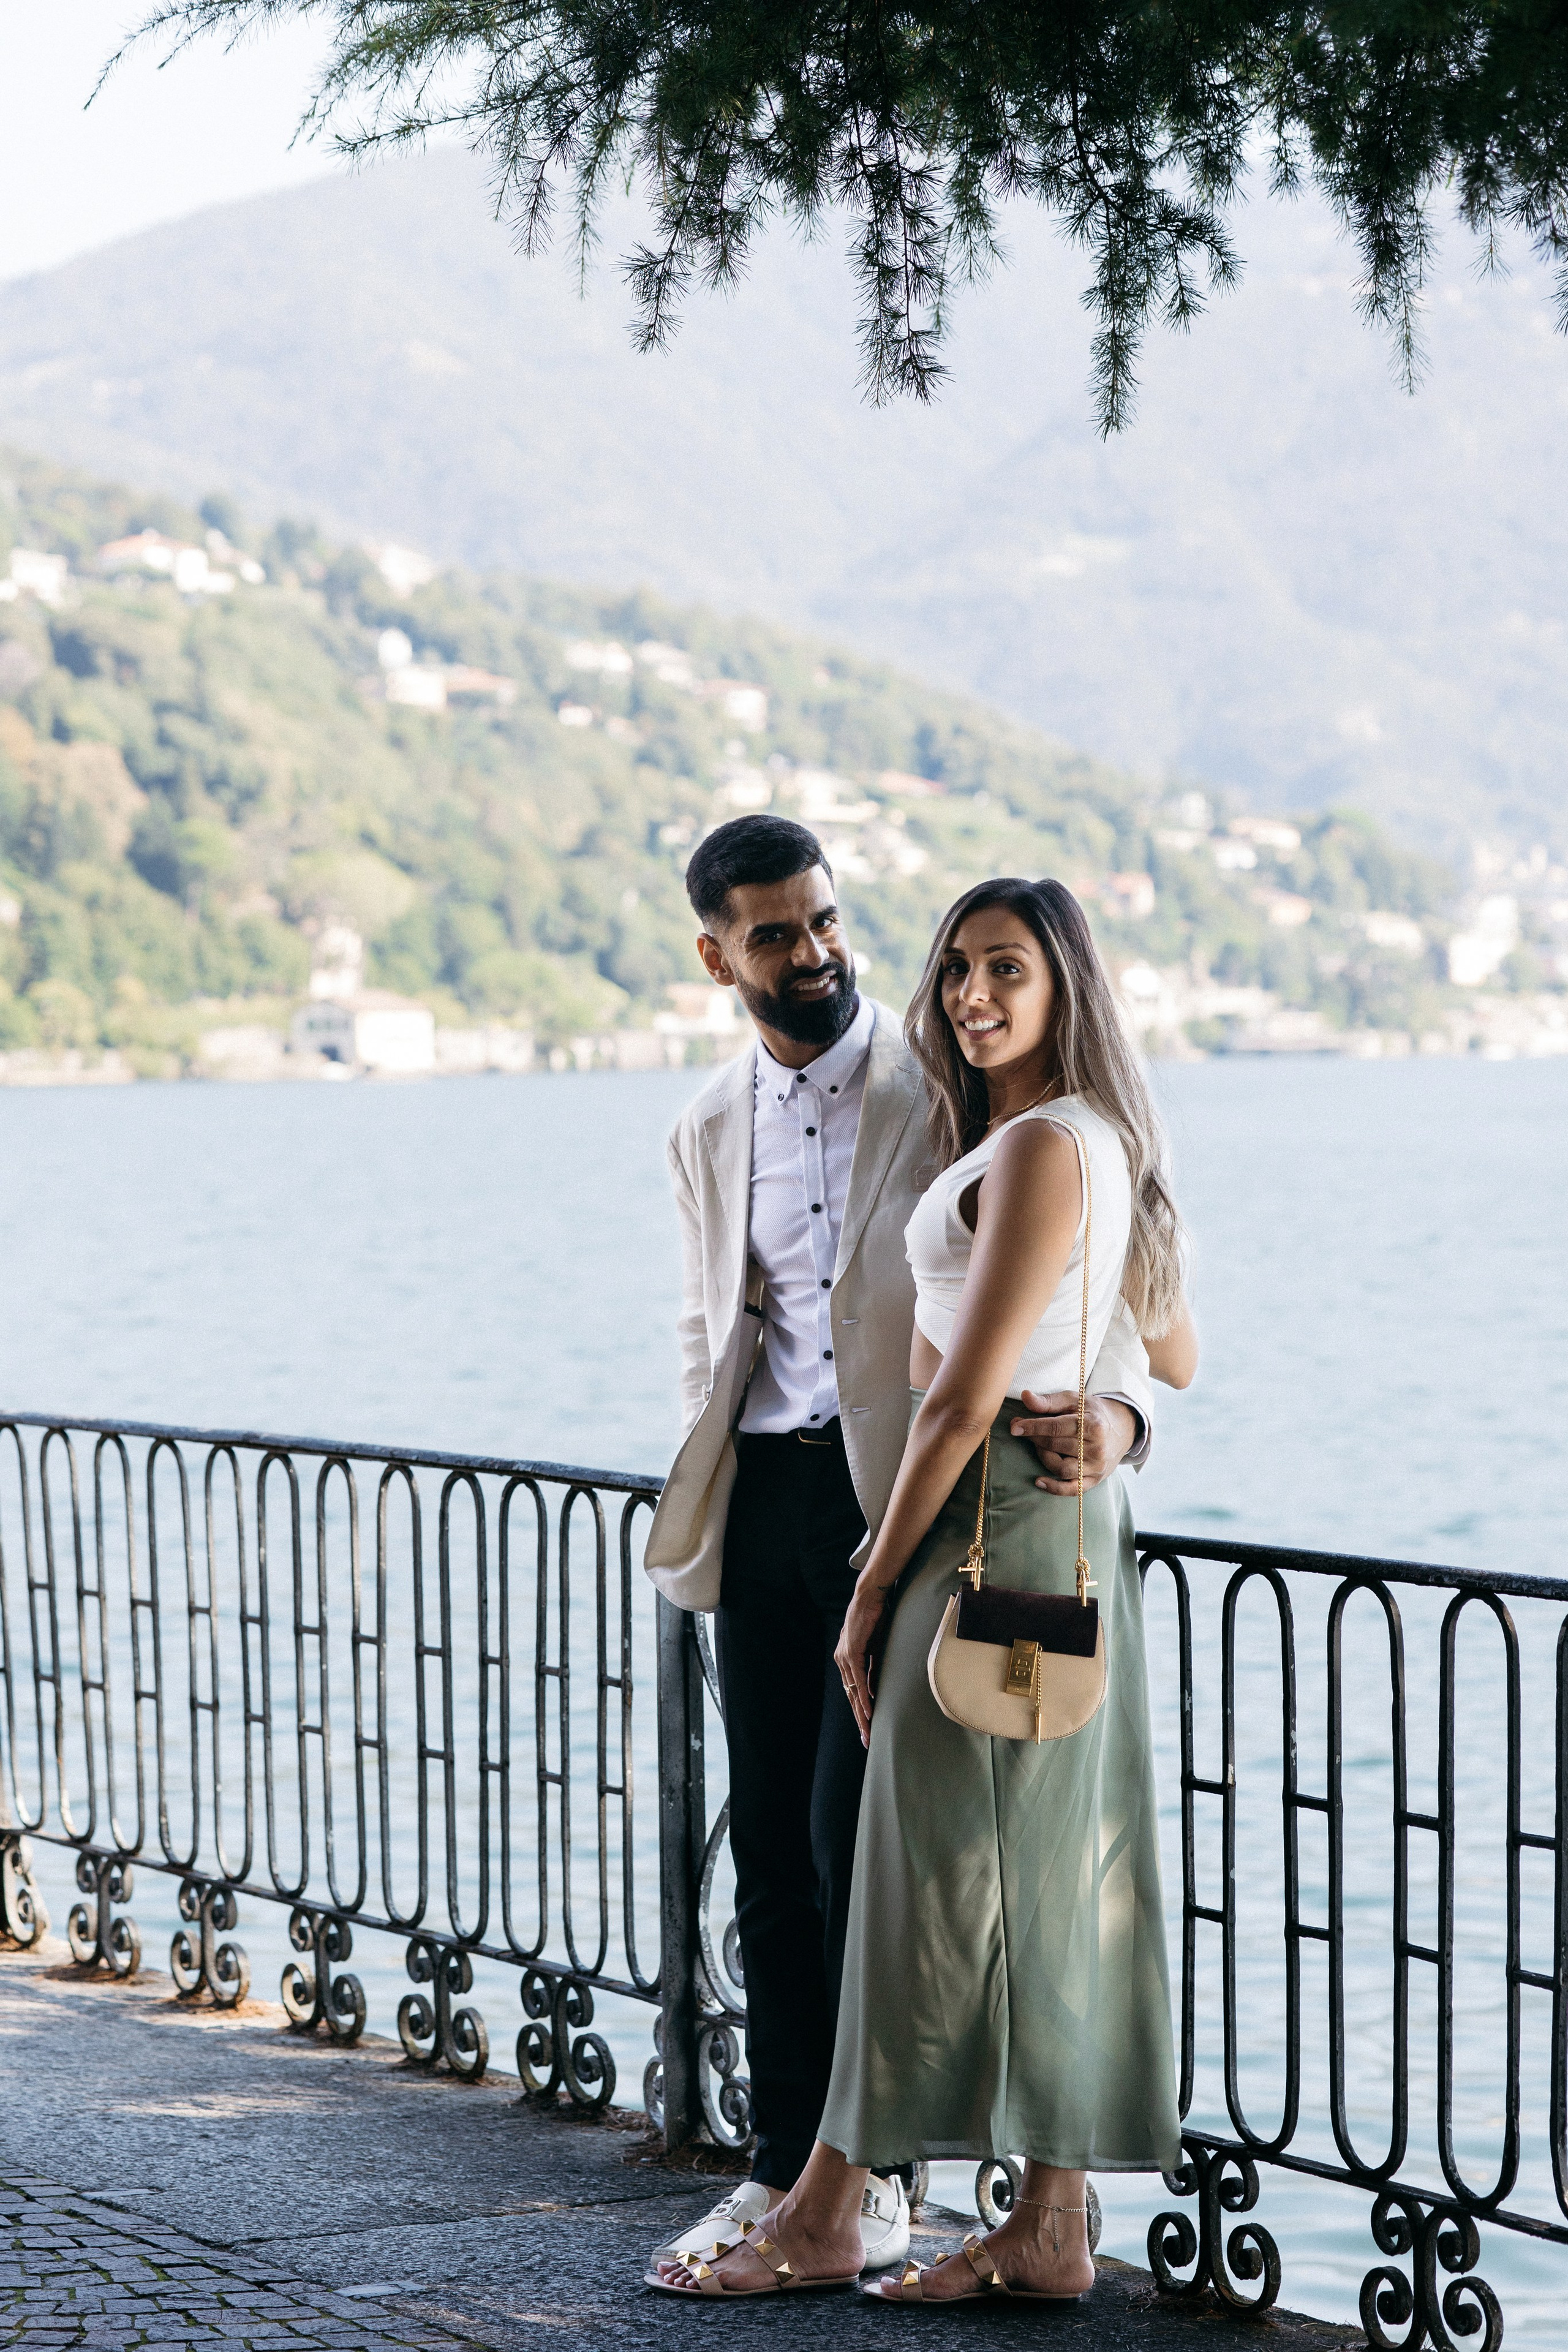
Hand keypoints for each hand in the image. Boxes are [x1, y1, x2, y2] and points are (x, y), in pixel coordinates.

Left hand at [834, 1573, 889, 1746]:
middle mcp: (841, 1660)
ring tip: (868, 1731)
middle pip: (851, 1696)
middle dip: (859, 1720)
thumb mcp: (875, 1647)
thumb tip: (875, 1686)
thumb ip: (872, 1666)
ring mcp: (844, 1657)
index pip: (852, 1691)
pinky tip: (868, 1711)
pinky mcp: (851, 1652)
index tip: (867, 1728)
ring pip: (853, 1692)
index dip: (859, 1711)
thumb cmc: (874, 1618)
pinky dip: (864, 1697)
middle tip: (866, 1740)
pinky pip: (858, 1680)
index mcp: (846, 1659)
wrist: (870, 1596)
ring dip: (862, 1714)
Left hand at [1009, 1390, 1135, 1494]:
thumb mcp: (1074, 1400)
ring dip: (1043, 1457)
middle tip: (1022, 1430)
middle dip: (1035, 1438)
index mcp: (1092, 1424)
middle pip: (1056, 1446)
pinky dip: (1054, 1488)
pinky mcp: (1095, 1480)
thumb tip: (1025, 1396)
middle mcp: (1097, 1447)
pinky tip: (1038, 1481)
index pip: (1056, 1427)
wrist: (1122, 1428)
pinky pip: (1072, 1489)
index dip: (1033, 1427)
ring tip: (1039, 1446)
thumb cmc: (1093, 1412)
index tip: (1015, 1426)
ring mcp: (1097, 1466)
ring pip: (1061, 1468)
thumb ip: (1049, 1401)